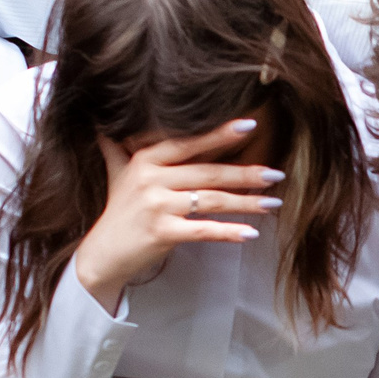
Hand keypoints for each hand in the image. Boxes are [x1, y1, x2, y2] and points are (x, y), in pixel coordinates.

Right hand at [71, 125, 281, 314]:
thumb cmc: (119, 213)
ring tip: (273, 204)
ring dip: (246, 203)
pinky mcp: (161, 232)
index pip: (188, 143)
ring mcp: (155, 206)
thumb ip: (120, 148)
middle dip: (245, 173)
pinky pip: (203, 230)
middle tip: (276, 174)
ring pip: (210, 200)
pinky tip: (251, 233)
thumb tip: (104, 122)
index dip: (219, 134)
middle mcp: (150, 178)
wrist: (102, 255)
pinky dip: (228, 232)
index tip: (251, 125)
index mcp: (145, 160)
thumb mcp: (119, 174)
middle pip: (207, 172)